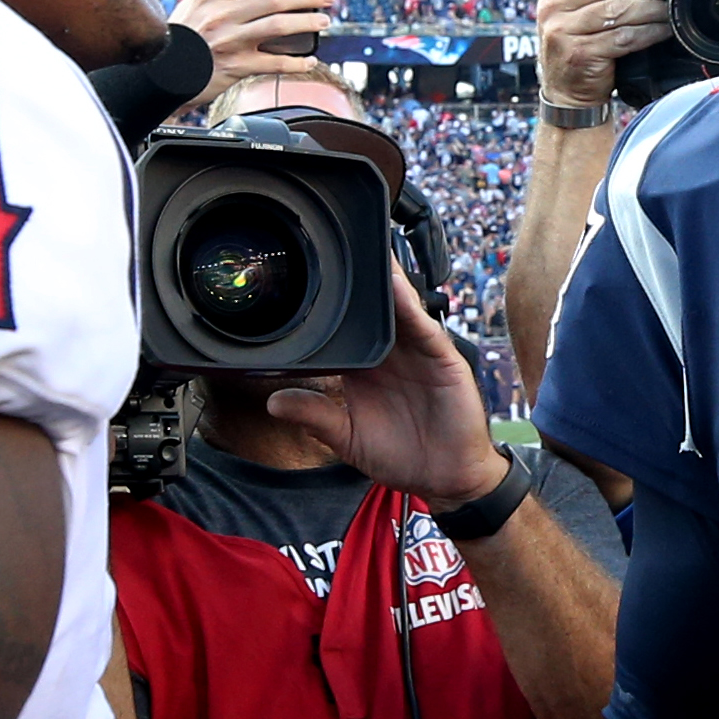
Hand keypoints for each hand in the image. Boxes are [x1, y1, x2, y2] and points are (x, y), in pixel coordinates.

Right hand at [174, 0, 340, 94]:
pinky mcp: (237, 67)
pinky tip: (309, 59)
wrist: (160, 76)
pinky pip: (275, 63)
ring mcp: (229, 42)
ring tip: (323, 20)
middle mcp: (220, 16)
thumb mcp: (193, 8)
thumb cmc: (181, 38)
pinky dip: (296, 62)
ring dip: (307, 22)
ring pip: (278, 26)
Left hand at [263, 269, 503, 509]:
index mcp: (366, 365)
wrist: (445, 479)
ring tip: (366, 247)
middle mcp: (392, 352)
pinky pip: (425, 328)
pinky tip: (396, 286)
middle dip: (360, 276)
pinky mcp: (442, 359)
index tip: (305, 274)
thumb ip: (314, 416)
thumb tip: (272, 403)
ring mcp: (418, 352)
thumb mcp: (346, 437)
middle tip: (338, 239)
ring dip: (385, 279)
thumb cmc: (400, 456)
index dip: (331, 302)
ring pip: (400, 307)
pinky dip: (411, 307)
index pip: (346, 326)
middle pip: (374, 306)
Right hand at [534, 0, 671, 109]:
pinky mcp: (579, 54)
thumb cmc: (579, 39)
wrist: (565, 88)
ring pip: (616, 10)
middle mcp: (551, 5)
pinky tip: (661, 30)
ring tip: (669, 7)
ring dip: (650, 8)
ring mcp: (562, 31)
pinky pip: (622, 37)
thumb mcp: (574, 6)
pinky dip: (647, 32)